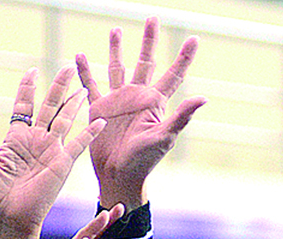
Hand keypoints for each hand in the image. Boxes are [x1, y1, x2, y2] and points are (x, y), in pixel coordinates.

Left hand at [0, 68, 106, 238]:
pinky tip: (99, 120)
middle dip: (57, 88)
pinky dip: (89, 133)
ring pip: (64, 120)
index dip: (27, 90)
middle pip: (49, 108)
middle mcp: (35, 143)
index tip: (31, 71)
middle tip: (66, 69)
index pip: (24, 108)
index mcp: (16, 141)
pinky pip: (78, 145)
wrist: (7, 220)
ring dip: (73, 103)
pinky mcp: (62, 165)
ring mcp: (50, 152)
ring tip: (82, 85)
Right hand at [77, 20, 205, 211]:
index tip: (194, 39)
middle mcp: (138, 97)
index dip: (184, 57)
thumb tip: (203, 98)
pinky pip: (91, 85)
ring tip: (116, 31)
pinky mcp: (99, 108)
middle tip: (152, 18)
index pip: (173, 74)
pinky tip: (79, 56)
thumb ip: (181, 117)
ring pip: (117, 68)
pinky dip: (85, 71)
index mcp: (155, 102)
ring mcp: (118, 101)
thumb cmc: (145, 161)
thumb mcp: (164, 138)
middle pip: (145, 62)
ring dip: (117, 49)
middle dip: (149, 41)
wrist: (119, 175)